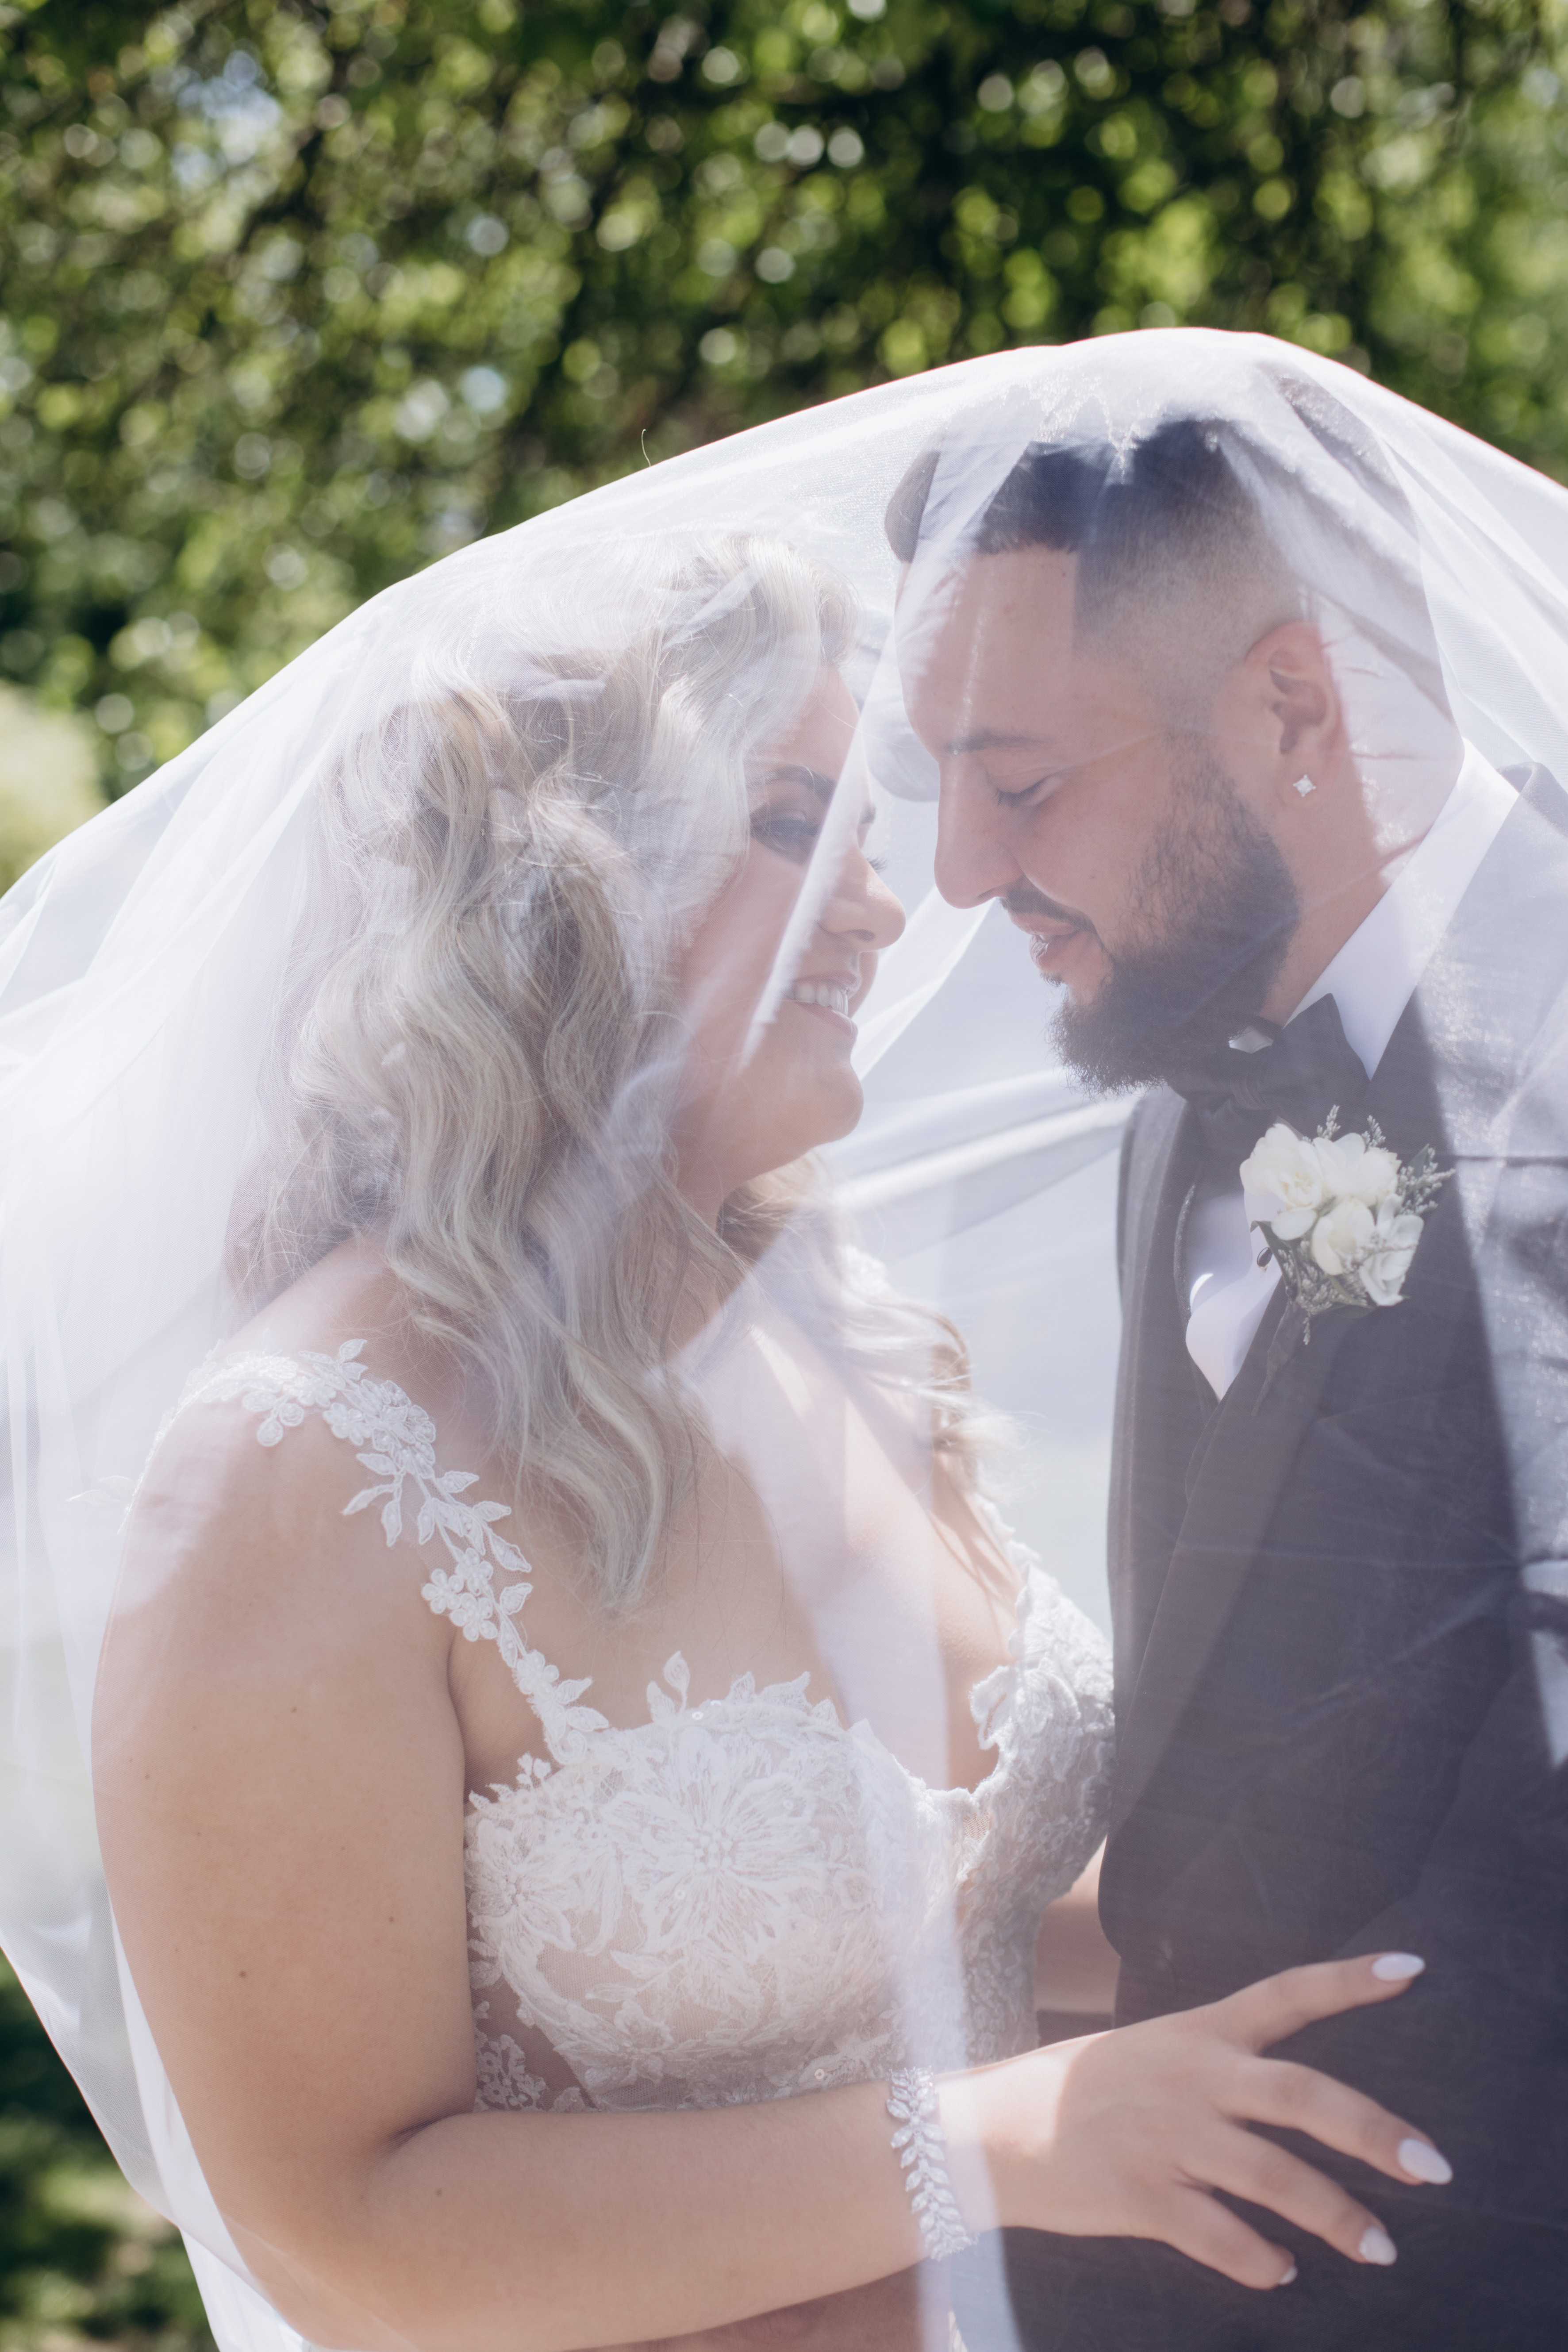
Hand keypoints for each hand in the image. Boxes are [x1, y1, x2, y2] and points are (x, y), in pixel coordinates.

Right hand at [959, 1952, 1450, 2289]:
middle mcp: (1192, 2077)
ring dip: (1336, 2217)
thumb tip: (1293, 2105)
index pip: (1285, 1994)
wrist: (991, 2129)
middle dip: (1375, 2134)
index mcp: (1198, 2032)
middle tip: (1433, 2169)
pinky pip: (1219, 2236)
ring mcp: (1168, 2136)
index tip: (1412, 1971)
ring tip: (1380, 2248)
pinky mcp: (1141, 2195)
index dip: (1348, 1982)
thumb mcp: (1151, 2052)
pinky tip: (1279, 2271)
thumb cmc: (1081, 2092)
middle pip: (1303, 2096)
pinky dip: (1259, 2260)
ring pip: (1275, 2177)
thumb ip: (1218, 2068)